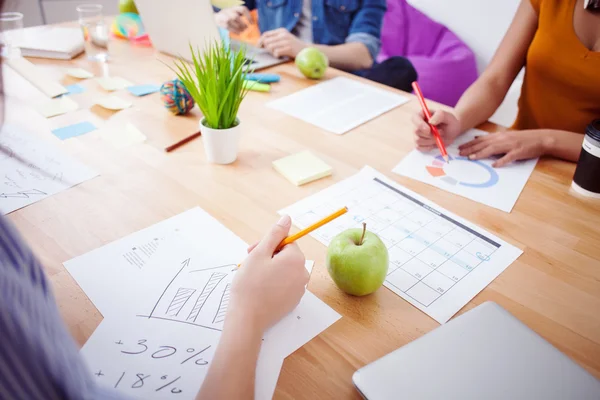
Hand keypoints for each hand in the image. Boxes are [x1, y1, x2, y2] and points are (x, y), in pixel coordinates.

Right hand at [214, 6, 251, 33]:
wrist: (215, 17)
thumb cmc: (229, 17)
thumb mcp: (235, 14)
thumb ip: (242, 18)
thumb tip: (252, 24)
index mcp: (234, 8)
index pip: (242, 9)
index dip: (248, 16)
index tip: (251, 23)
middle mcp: (229, 10)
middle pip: (235, 16)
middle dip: (242, 24)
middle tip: (246, 29)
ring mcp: (223, 15)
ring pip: (230, 20)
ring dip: (237, 27)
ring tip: (242, 31)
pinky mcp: (219, 21)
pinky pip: (226, 26)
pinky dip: (233, 30)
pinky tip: (238, 33)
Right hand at [228, 215, 308, 332]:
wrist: (247, 318)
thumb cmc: (250, 284)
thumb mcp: (259, 253)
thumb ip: (274, 234)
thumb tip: (287, 218)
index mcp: (296, 259)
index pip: (285, 242)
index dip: (268, 245)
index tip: (253, 252)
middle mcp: (303, 273)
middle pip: (287, 256)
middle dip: (269, 256)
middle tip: (250, 263)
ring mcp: (300, 289)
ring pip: (285, 270)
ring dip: (271, 269)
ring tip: (254, 277)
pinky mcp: (293, 301)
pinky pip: (285, 284)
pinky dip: (274, 283)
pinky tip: (260, 289)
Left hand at [258, 28, 306, 57]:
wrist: (306, 50)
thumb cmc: (293, 46)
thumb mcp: (284, 39)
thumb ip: (275, 39)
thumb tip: (261, 43)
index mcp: (281, 31)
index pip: (265, 34)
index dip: (260, 41)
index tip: (259, 47)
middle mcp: (283, 34)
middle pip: (266, 41)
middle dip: (266, 48)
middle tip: (272, 52)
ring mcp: (286, 41)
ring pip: (270, 47)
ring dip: (272, 52)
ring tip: (277, 53)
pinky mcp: (288, 48)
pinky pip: (276, 52)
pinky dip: (276, 56)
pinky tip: (281, 56)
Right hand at [411, 109, 461, 150]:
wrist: (452, 131)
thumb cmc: (449, 122)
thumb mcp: (447, 116)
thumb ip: (439, 115)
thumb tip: (431, 122)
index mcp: (422, 115)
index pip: (415, 118)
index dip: (420, 125)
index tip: (428, 130)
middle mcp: (417, 124)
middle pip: (416, 131)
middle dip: (429, 135)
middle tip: (441, 132)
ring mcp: (417, 134)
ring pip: (418, 140)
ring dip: (431, 141)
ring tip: (439, 137)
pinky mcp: (419, 143)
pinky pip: (420, 147)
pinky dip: (429, 147)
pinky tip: (435, 143)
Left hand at [458, 130, 550, 166]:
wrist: (542, 138)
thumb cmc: (524, 139)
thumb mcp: (507, 136)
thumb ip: (493, 139)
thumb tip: (479, 139)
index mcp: (500, 136)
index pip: (481, 140)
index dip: (470, 144)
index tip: (460, 148)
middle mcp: (503, 139)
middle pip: (484, 144)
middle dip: (471, 149)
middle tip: (460, 154)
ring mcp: (511, 145)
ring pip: (493, 149)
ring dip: (481, 154)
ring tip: (471, 158)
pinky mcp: (519, 152)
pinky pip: (509, 157)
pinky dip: (501, 161)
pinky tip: (494, 165)